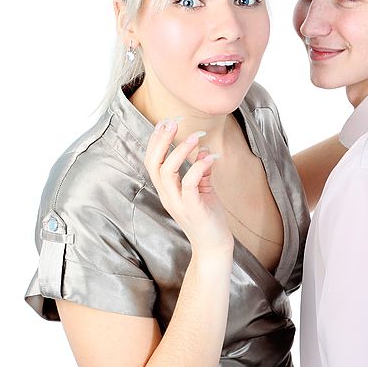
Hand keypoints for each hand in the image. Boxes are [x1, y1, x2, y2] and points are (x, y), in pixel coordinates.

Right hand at [144, 119, 232, 253]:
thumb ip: (202, 171)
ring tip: (195, 136)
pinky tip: (210, 157)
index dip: (156, 141)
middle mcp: (167, 195)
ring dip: (180, 151)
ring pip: (167, 172)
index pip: (153, 161)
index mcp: (167, 190)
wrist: (214, 245)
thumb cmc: (208, 218)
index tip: (165, 122)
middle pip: (154, 163)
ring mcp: (177, 203)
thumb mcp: (204, 190)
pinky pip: (189, 184)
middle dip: (161, 141)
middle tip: (172, 122)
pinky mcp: (191, 208)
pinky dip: (198, 168)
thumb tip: (203, 150)